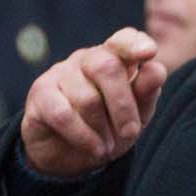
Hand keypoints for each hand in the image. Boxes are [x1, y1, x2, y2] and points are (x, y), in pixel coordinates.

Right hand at [20, 29, 166, 177]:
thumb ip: (146, 93)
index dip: (134, 43)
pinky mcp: (39, 94)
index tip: (149, 53)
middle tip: (130, 133)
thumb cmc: (107, 128)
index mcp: (113, 58)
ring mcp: (58, 74)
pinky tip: (94, 148)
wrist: (70, 156)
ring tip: (108, 146)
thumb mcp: (136, 115)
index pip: (122, 40)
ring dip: (102, 129)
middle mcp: (84, 60)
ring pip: (86, 98)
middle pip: (105, 67)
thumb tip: (156, 69)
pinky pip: (62, 114)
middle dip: (123, 105)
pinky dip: (83, 136)